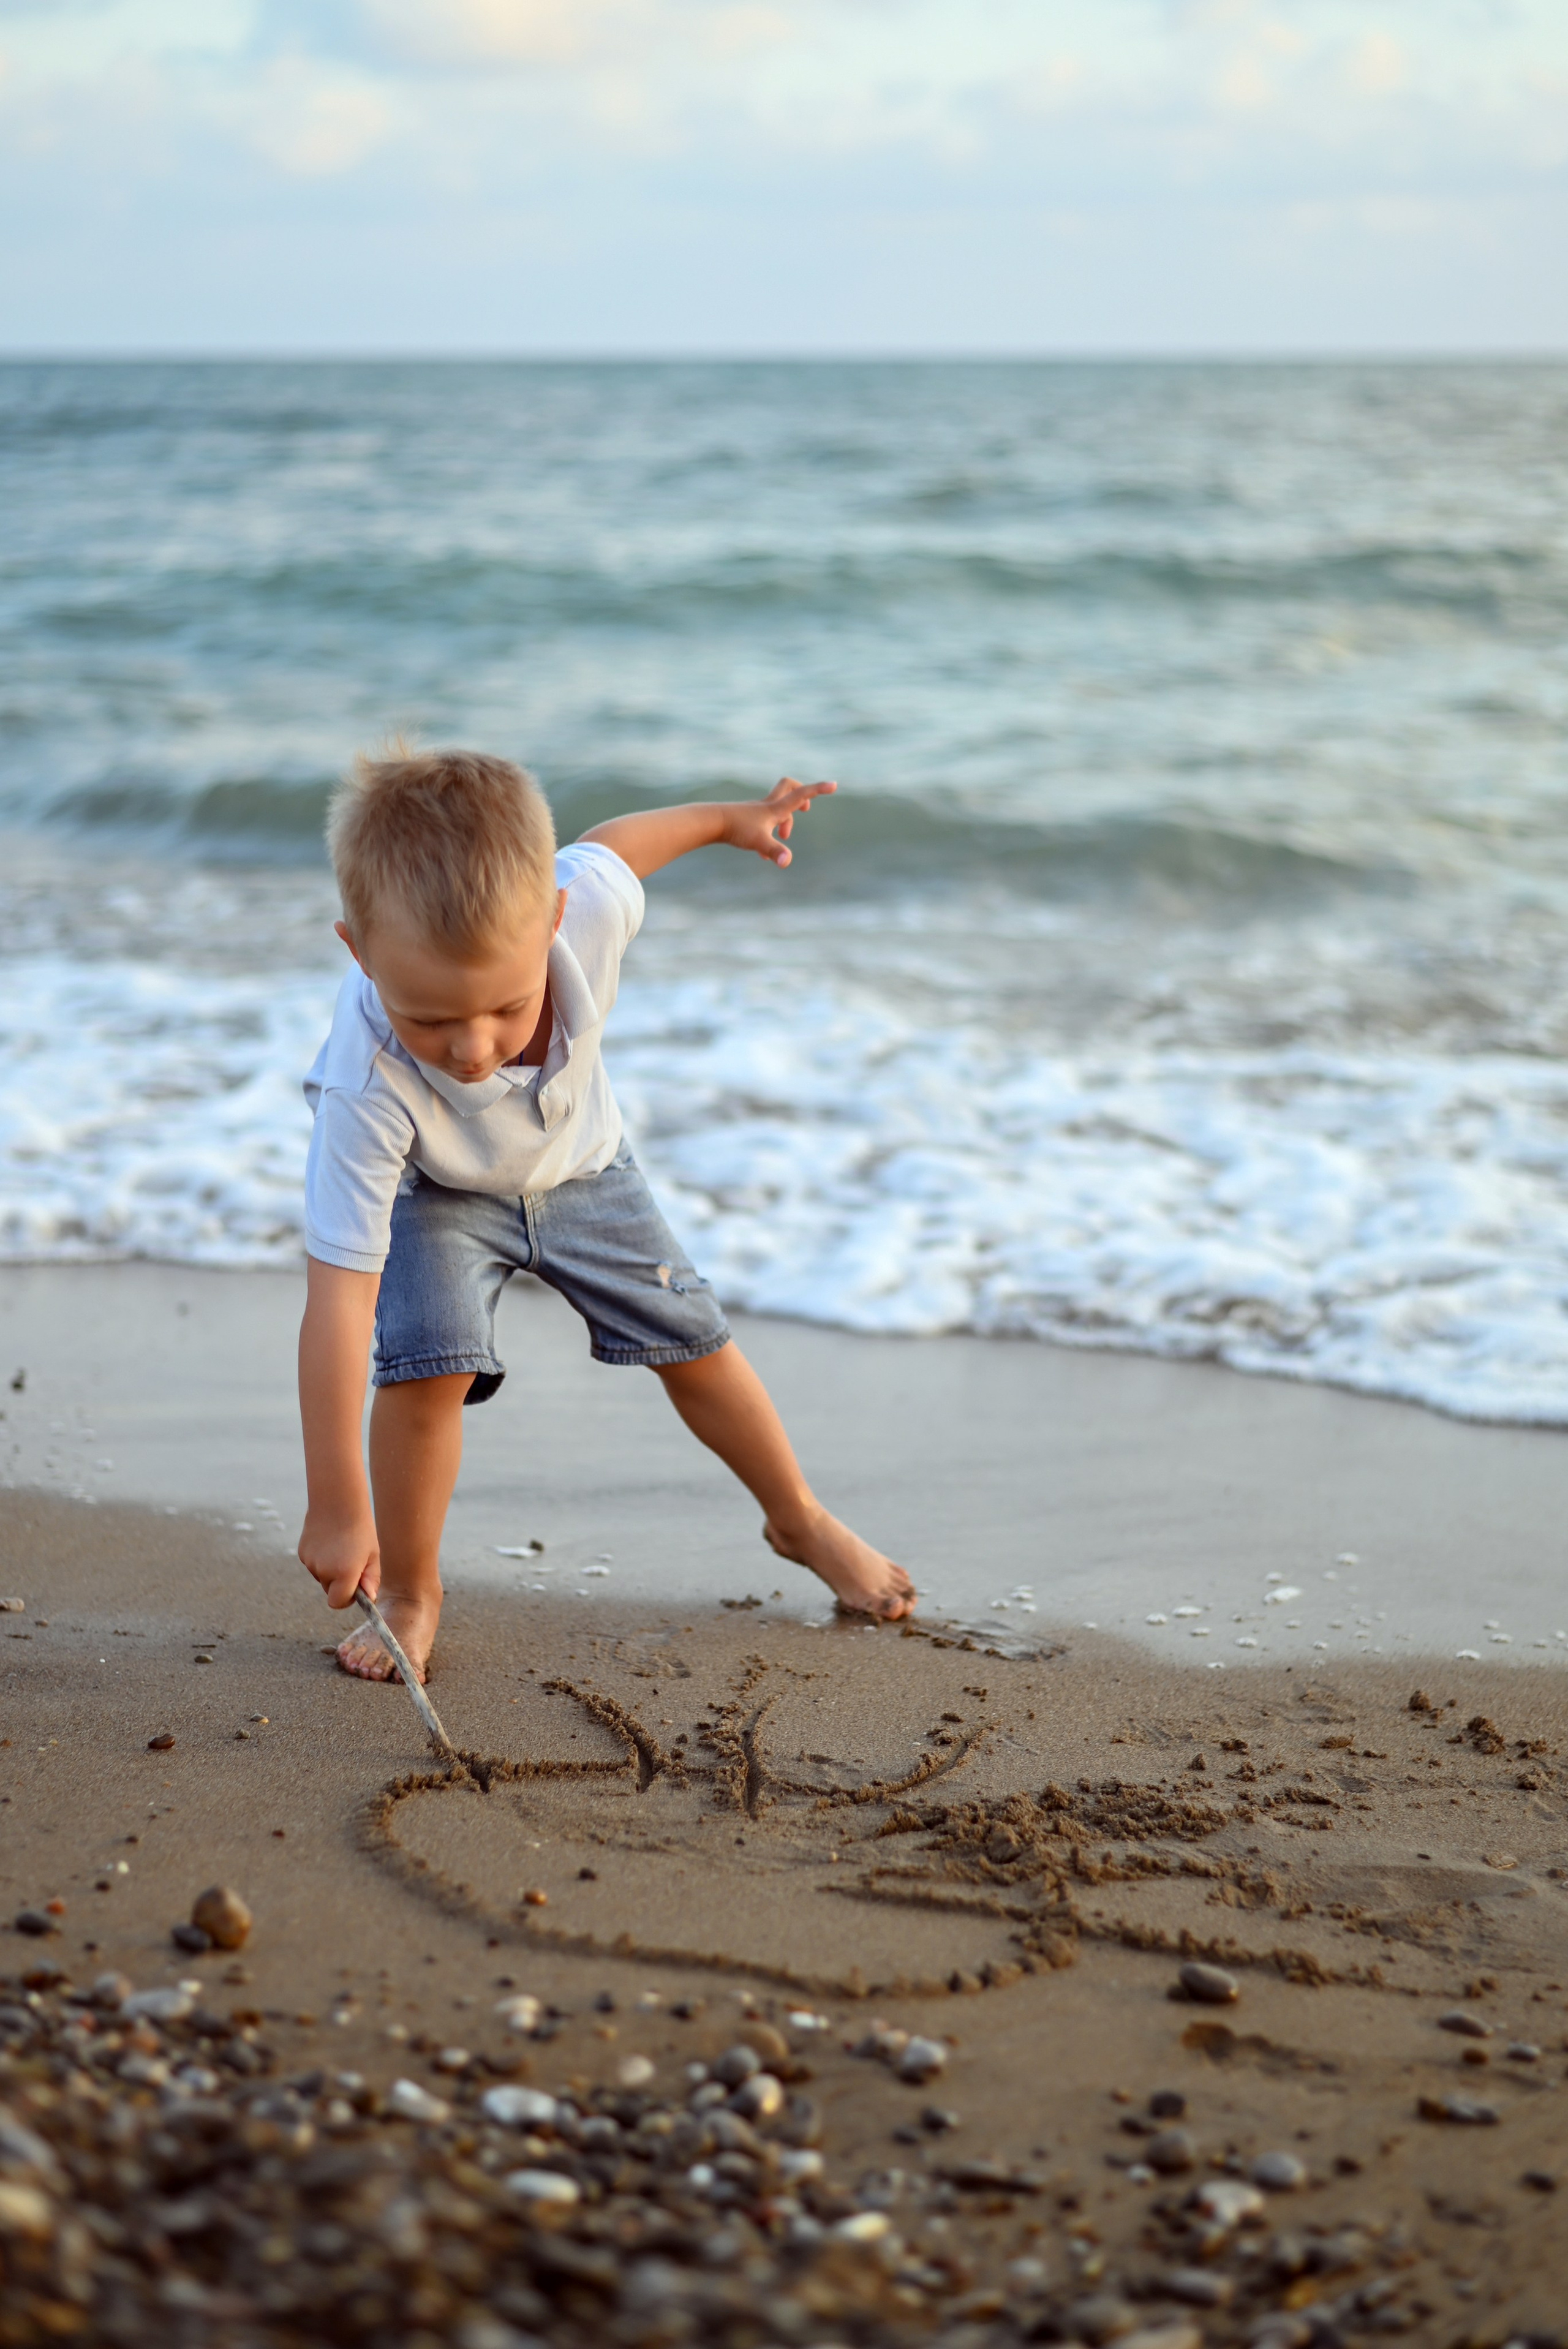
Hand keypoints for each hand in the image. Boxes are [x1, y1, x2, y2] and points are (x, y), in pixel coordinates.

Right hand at [298, 1507, 379, 1610]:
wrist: (338, 1501)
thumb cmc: (360, 1529)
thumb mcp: (372, 1554)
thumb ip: (371, 1579)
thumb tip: (370, 1598)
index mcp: (344, 1574)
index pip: (338, 1603)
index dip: (347, 1598)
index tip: (355, 1587)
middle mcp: (324, 1571)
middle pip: (330, 1591)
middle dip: (340, 1583)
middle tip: (352, 1562)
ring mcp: (310, 1562)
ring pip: (321, 1577)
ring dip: (331, 1570)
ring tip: (341, 1548)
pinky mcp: (302, 1553)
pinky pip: (314, 1565)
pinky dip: (321, 1559)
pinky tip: (330, 1542)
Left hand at [722, 776, 836, 867]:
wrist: (710, 821)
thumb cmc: (735, 829)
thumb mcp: (758, 842)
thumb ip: (775, 851)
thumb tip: (786, 862)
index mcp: (774, 808)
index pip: (801, 795)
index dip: (818, 789)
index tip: (834, 785)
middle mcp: (766, 806)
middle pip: (787, 787)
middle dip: (800, 795)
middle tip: (805, 809)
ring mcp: (755, 811)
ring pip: (776, 808)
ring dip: (785, 821)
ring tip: (782, 838)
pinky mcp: (746, 819)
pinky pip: (764, 821)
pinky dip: (769, 832)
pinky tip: (762, 854)